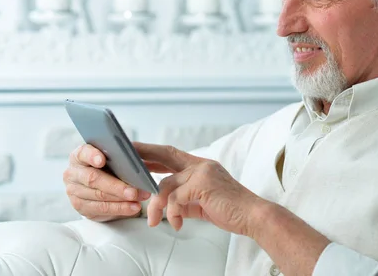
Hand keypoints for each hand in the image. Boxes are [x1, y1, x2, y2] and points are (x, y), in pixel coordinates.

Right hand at [63, 144, 151, 221]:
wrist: (102, 184)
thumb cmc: (110, 166)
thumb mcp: (114, 157)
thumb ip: (120, 155)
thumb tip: (134, 157)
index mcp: (79, 156)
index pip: (83, 153)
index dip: (92, 156)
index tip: (102, 160)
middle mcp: (73, 173)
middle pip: (93, 179)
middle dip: (116, 186)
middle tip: (134, 190)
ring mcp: (74, 192)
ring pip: (99, 196)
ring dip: (122, 199)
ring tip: (139, 198)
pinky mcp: (81, 207)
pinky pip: (101, 209)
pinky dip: (120, 208)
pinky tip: (133, 207)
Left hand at [134, 143, 266, 235]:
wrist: (253, 216)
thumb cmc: (230, 211)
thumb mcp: (202, 204)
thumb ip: (184, 200)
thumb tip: (167, 207)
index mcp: (201, 166)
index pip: (171, 154)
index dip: (152, 153)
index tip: (135, 153)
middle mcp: (201, 164)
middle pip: (166, 154)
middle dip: (143, 155)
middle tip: (124, 161)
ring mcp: (202, 172)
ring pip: (165, 184)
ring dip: (156, 205)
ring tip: (154, 220)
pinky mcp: (203, 185)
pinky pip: (175, 199)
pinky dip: (172, 214)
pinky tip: (177, 225)